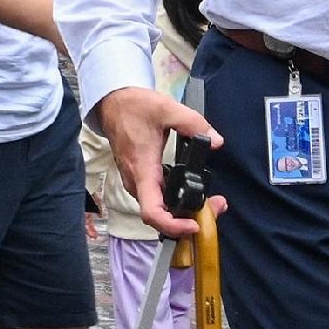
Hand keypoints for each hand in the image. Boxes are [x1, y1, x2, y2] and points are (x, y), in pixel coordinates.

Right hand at [92, 82, 220, 236]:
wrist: (113, 103)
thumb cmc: (133, 107)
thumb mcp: (166, 108)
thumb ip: (193, 123)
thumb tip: (215, 141)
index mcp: (142, 169)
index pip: (152, 211)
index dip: (173, 225)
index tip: (193, 223)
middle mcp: (136, 181)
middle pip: (159, 216)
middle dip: (187, 219)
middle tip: (215, 207)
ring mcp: (136, 181)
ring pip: (158, 209)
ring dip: (182, 212)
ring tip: (210, 202)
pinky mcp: (139, 178)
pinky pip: (156, 198)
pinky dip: (175, 202)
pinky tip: (192, 193)